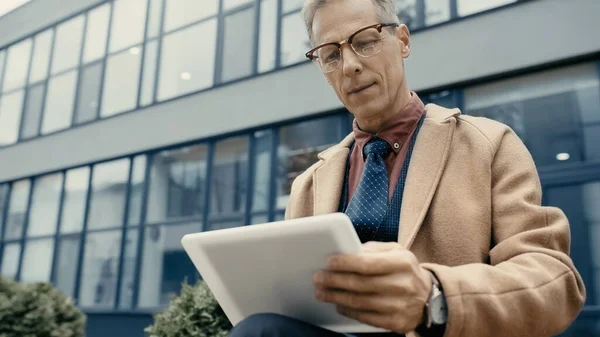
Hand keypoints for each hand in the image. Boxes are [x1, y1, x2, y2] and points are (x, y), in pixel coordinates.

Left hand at [312, 241, 432, 333]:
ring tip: (322, 292)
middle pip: (360, 283)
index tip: (329, 262)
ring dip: (336, 297)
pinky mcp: (396, 322)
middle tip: (318, 277)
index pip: (367, 263)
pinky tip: (338, 305)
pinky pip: (366, 318)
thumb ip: (374, 249)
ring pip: (360, 302)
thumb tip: (348, 250)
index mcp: (402, 262)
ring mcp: (400, 306)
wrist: (430, 298)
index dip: (345, 263)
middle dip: (334, 280)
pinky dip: (348, 311)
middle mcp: (402, 284)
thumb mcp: (397, 252)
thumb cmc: (406, 271)